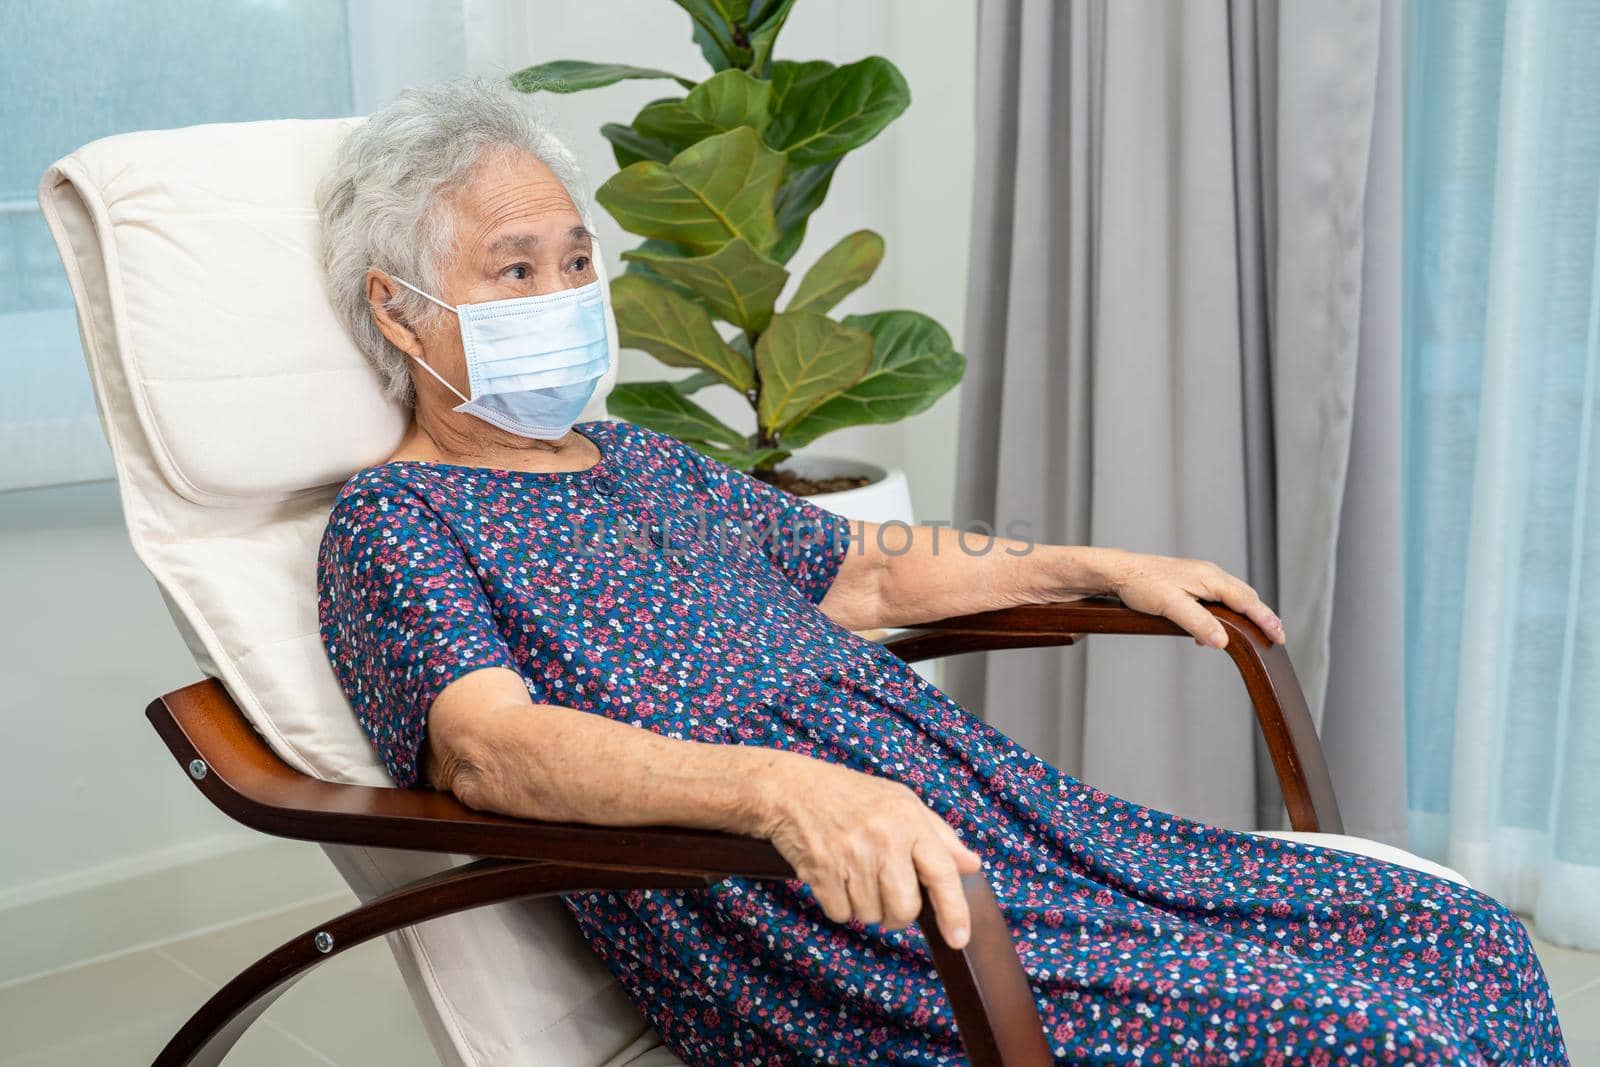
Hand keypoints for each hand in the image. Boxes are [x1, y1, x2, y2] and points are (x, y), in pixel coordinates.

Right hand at [758, 755, 981, 948]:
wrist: (792, 789)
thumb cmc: (853, 796)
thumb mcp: (902, 803)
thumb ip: (939, 837)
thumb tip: (971, 866)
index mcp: (909, 820)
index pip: (941, 872)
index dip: (954, 911)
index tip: (959, 939)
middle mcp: (883, 837)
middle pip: (905, 909)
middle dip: (898, 916)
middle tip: (887, 895)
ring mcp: (850, 855)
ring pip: (871, 916)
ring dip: (865, 906)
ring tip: (855, 874)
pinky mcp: (821, 871)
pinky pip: (841, 914)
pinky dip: (839, 905)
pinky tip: (835, 877)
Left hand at [1098, 549, 1285, 648]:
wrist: (1120, 571)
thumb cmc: (1142, 585)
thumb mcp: (1170, 606)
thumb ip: (1198, 622)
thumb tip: (1223, 641)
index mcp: (1210, 579)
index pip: (1247, 601)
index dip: (1265, 619)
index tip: (1279, 636)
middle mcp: (1210, 574)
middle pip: (1246, 596)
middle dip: (1263, 616)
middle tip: (1276, 637)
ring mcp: (1201, 576)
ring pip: (1234, 595)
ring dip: (1246, 613)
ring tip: (1255, 633)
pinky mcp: (1192, 581)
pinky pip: (1219, 596)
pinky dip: (1227, 611)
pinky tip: (1216, 629)